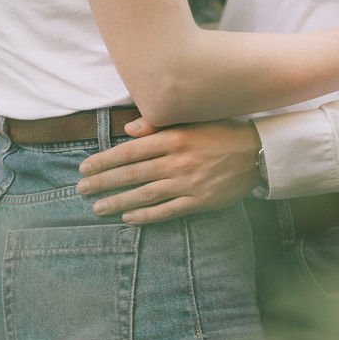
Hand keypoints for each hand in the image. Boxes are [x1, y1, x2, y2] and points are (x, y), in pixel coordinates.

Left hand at [77, 118, 260, 223]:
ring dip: (118, 201)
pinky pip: (167, 210)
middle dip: (103, 182)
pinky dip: (146, 215)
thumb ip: (158, 126)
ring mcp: (188, 183)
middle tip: (82, 189)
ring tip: (98, 207)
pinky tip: (128, 218)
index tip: (85, 167)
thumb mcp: (191, 121)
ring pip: (145, 194)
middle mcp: (177, 161)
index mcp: (173, 139)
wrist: (257, 153)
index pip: (130, 151)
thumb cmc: (222, 133)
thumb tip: (128, 130)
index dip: (104, 161)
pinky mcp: (199, 201)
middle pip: (132, 174)